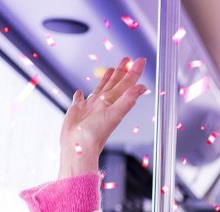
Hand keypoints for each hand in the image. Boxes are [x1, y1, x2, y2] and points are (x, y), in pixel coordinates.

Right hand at [59, 57, 147, 178]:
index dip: (134, 72)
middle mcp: (103, 103)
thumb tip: (142, 88)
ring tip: (110, 69)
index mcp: (113, 102)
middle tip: (127, 58)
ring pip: (100, 88)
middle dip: (121, 71)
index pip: (126, 84)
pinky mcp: (77, 110)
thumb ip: (127, 100)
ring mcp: (91, 107)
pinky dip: (80, 95)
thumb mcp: (114, 114)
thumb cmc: (96, 133)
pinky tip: (80, 92)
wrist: (77, 146)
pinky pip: (79, 99)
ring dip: (105, 79)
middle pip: (115, 83)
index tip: (140, 60)